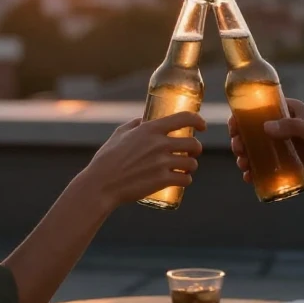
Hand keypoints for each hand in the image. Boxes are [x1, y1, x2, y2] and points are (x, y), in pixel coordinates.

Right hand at [78, 111, 205, 209]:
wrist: (101, 184)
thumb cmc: (107, 159)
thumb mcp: (119, 135)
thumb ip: (134, 125)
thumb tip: (144, 120)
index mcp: (150, 129)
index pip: (184, 118)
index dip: (198, 120)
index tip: (202, 126)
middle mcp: (159, 144)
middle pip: (193, 143)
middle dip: (196, 149)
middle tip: (192, 153)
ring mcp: (162, 162)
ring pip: (192, 163)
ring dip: (191, 166)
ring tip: (185, 168)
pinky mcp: (163, 180)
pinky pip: (186, 179)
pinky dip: (186, 180)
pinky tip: (182, 180)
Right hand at [229, 99, 303, 191]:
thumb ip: (293, 127)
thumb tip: (265, 127)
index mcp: (288, 112)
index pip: (260, 109)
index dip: (242, 115)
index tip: (233, 125)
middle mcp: (281, 128)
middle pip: (252, 130)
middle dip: (239, 139)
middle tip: (238, 148)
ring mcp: (280, 147)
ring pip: (254, 149)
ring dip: (243, 155)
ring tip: (243, 164)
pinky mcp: (282, 164)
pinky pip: (262, 166)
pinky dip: (252, 171)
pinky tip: (248, 176)